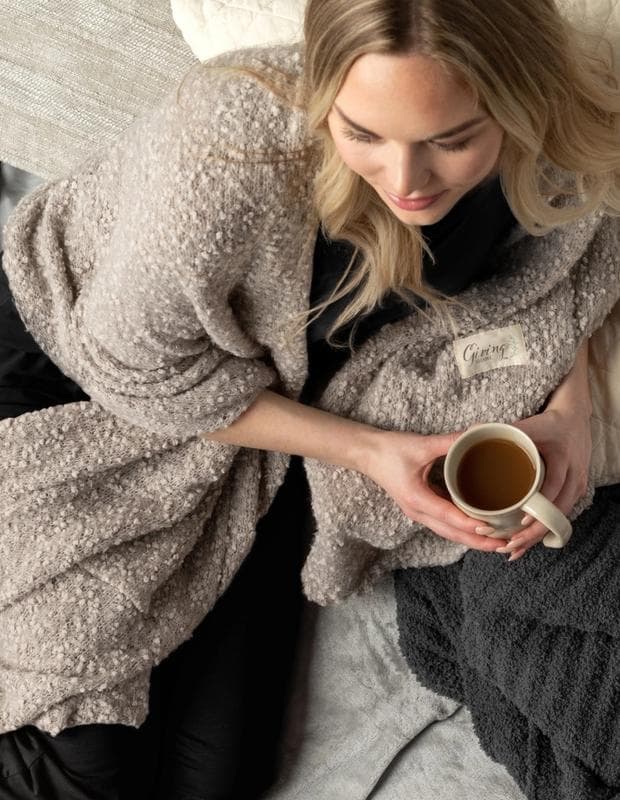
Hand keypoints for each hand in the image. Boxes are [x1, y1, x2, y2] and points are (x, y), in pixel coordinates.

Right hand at [361, 429, 509, 550]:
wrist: (367, 453)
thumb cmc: (390, 450)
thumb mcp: (421, 444)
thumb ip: (450, 441)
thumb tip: (477, 433)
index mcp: (417, 499)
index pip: (449, 517)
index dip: (472, 525)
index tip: (493, 529)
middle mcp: (418, 511)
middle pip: (452, 534)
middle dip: (478, 542)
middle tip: (505, 545)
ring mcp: (418, 512)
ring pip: (449, 533)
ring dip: (472, 539)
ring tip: (496, 541)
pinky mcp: (420, 508)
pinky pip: (444, 524)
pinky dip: (462, 529)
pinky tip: (478, 527)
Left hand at [497, 406, 590, 559]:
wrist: (575, 421)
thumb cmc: (548, 424)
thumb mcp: (529, 425)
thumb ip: (502, 430)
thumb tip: (468, 434)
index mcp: (561, 459)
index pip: (553, 487)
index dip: (539, 506)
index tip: (522, 520)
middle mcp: (573, 476)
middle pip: (557, 513)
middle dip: (533, 532)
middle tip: (508, 543)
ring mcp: (576, 487)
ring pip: (559, 520)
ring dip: (536, 536)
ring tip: (511, 548)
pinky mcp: (573, 493)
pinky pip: (560, 517)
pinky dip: (543, 531)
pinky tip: (525, 543)